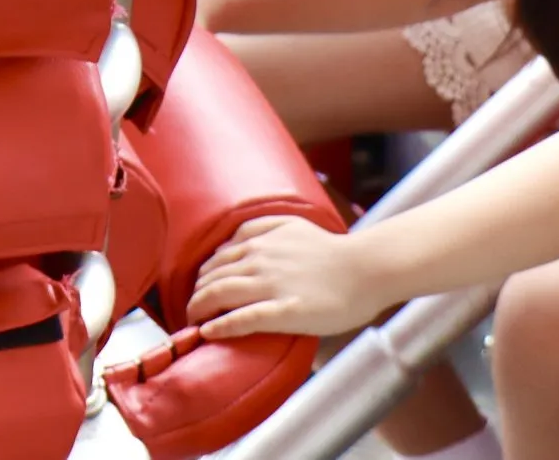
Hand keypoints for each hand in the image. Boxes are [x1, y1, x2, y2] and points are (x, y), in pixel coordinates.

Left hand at [187, 215, 386, 338]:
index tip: (199, 290)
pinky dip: (220, 325)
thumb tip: (236, 238)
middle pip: (211, 276)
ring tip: (193, 321)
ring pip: (219, 293)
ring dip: (199, 308)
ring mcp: (270, 284)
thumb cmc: (333, 252)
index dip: (202, 277)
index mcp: (259, 239)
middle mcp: (258, 258)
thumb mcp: (292, 225)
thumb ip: (262, 227)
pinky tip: (208, 332)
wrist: (367, 269)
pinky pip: (243, 319)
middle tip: (191, 311)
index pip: (216, 258)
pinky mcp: (284, 310)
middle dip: (196, 294)